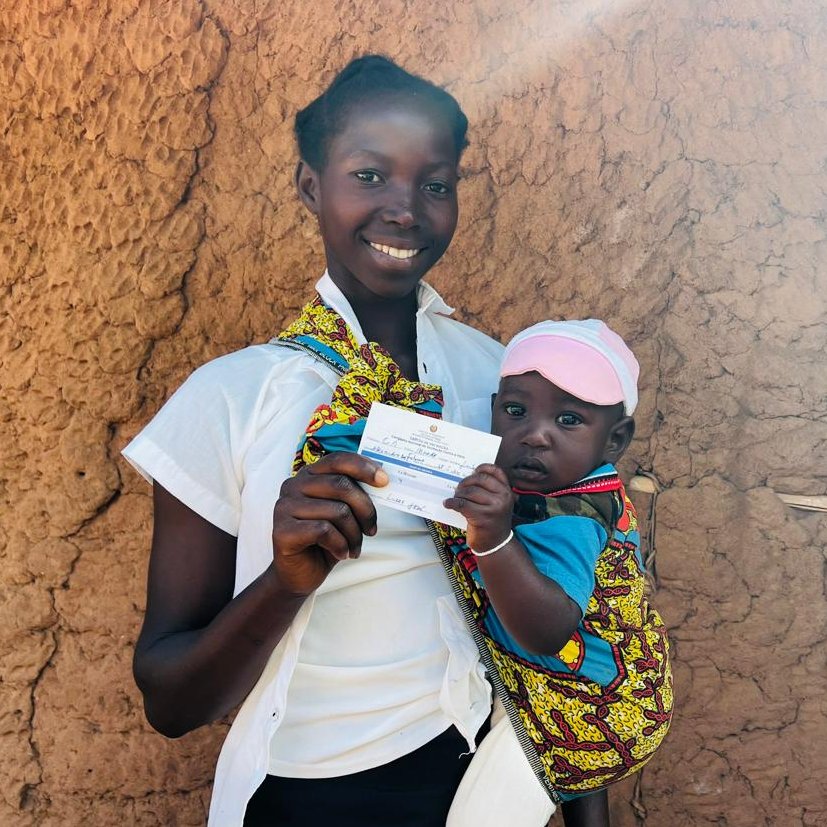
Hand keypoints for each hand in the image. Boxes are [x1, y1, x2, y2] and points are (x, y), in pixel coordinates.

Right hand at [271, 452, 387, 595]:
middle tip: (372, 530)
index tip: (384, 481)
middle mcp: (293, 486)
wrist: (300, 574)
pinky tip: (341, 553)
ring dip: (354, 534)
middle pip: (342, 485)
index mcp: (308, 475)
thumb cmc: (325, 540)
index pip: (338, 460)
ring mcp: (284, 507)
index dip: (363, 467)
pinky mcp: (282, 531)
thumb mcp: (343, 512)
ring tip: (354, 547)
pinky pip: (324, 531)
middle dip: (365, 510)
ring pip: (337, 511)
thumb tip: (382, 480)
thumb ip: (354, 493)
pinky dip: (340, 545)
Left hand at [444, 463, 514, 552]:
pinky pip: (462, 504)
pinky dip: (452, 503)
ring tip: (455, 498)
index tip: (473, 470)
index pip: (496, 471)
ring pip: (469, 491)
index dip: (483, 468)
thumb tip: (467, 478)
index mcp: (507, 492)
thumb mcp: (497, 504)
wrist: (496, 545)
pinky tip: (448, 504)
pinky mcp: (482, 517)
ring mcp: (494, 508)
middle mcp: (503, 498)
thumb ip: (489, 491)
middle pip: (479, 479)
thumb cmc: (492, 522)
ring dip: (458, 494)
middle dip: (465, 482)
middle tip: (458, 488)